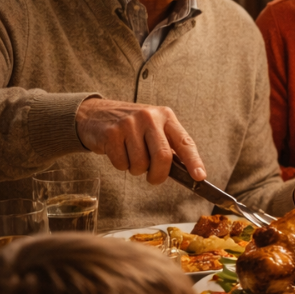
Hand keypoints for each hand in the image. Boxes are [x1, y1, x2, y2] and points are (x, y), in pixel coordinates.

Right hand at [75, 98, 205, 183]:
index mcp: (166, 116)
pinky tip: (118, 152)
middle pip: (163, 157)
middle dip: (159, 175)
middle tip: (153, 179)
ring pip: (141, 164)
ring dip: (137, 170)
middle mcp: (150, 117)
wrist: (94, 113)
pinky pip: (122, 163)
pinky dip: (121, 165)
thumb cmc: (132, 127)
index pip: (185, 142)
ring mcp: (129, 124)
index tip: (200, 177)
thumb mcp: (153, 128)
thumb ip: (168, 146)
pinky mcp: (111, 133)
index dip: (194, 161)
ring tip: (132, 157)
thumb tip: (186, 173)